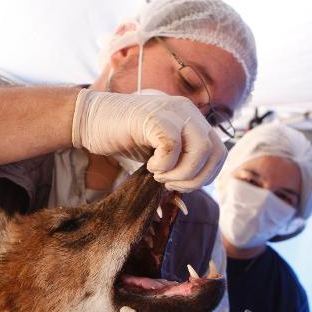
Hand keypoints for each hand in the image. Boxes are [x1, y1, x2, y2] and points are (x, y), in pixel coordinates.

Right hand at [72, 89, 226, 191]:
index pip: (220, 152)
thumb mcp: (157, 153)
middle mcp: (187, 111)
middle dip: (194, 179)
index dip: (205, 176)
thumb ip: (178, 164)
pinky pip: (172, 146)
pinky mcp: (154, 116)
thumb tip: (186, 201)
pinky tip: (149, 165)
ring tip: (158, 174)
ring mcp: (172, 110)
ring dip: (180, 173)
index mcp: (192, 119)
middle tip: (169, 183)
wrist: (91, 119)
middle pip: (215, 152)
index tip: (180, 184)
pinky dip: (163, 164)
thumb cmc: (124, 137)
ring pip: (199, 149)